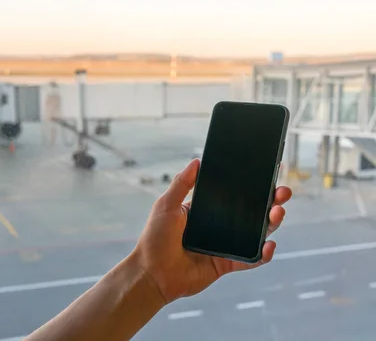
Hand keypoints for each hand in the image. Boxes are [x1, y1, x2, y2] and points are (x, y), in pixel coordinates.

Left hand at [132, 159, 291, 303]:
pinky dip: (262, 254)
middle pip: (251, 211)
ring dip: (271, 223)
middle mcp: (218, 225)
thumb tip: (196, 161)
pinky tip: (269, 245)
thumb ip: (181, 184)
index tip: (269, 172)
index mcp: (205, 209)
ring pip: (255, 233)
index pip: (233, 194)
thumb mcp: (166, 206)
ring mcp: (224, 245)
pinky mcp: (226, 264)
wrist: (152, 273)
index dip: (252, 184)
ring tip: (278, 212)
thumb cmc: (154, 239)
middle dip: (270, 201)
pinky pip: (250, 259)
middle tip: (283, 192)